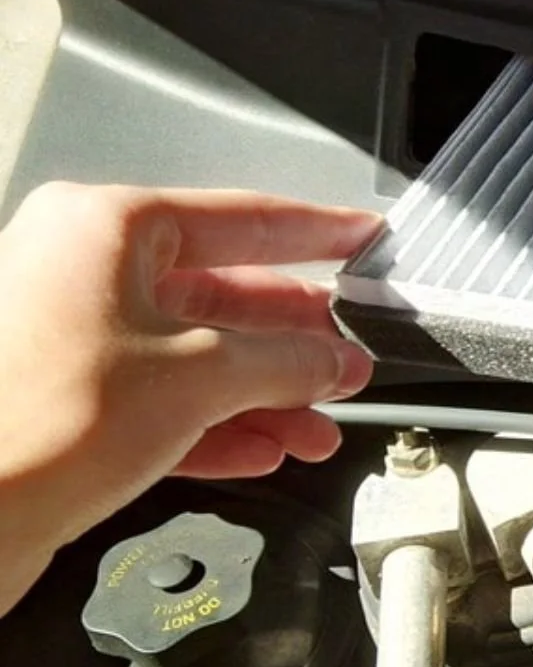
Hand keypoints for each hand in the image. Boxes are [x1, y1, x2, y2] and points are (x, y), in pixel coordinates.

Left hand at [0, 183, 381, 614]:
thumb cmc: (36, 421)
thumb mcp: (204, 376)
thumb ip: (290, 362)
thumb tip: (336, 360)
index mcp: (104, 229)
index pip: (242, 218)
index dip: (318, 232)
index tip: (363, 239)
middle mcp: (79, 272)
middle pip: (221, 294)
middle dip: (293, 341)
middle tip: (350, 358)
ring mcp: (67, 338)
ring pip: (195, 355)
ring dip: (265, 395)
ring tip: (317, 424)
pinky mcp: (61, 404)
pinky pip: (162, 401)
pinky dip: (217, 424)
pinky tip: (263, 448)